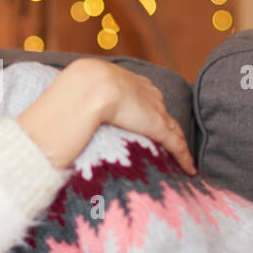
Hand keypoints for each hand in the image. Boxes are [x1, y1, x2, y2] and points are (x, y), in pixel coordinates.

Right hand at [68, 58, 195, 174]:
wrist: (89, 87)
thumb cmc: (78, 88)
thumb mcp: (81, 90)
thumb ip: (80, 101)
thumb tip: (63, 112)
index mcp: (128, 82)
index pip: (145, 99)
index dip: (149, 110)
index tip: (147, 120)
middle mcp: (147, 95)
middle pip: (163, 114)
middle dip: (168, 127)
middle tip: (171, 141)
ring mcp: (154, 111)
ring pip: (174, 131)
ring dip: (180, 145)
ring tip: (184, 160)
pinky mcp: (158, 127)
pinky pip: (177, 145)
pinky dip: (185, 158)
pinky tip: (190, 170)